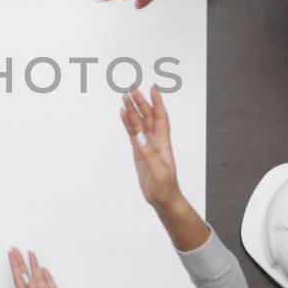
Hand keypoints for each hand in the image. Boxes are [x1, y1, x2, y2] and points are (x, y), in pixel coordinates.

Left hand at [7, 248, 79, 287]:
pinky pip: (50, 284)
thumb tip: (29, 278)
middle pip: (26, 275)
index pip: (19, 278)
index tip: (11, 253)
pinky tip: (44, 270)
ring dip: (33, 266)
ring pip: (38, 278)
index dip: (14, 265)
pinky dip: (47, 276)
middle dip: (20, 262)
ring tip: (29, 254)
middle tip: (15, 249)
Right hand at [120, 87, 182, 210]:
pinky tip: (122, 114)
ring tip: (124, 97)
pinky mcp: (139, 151)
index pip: (161, 118)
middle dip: (141, 102)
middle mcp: (156, 141)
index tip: (153, 89)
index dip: (158, 103)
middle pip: (148, 117)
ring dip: (132, 110)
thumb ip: (149, 154)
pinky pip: (132, 134)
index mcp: (164, 143)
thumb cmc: (166, 187)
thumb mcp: (159, 172)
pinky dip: (127, 123)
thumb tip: (139, 138)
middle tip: (132, 89)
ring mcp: (147, 145)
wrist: (163, 199)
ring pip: (139, 123)